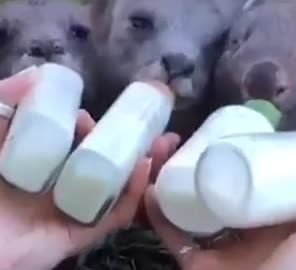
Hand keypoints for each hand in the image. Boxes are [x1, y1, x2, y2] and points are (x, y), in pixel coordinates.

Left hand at [0, 67, 180, 269]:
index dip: (105, 124)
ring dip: (143, 165)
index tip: (122, 110)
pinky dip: (132, 195)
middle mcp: (58, 182)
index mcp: (37, 159)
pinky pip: (111, 216)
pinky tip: (144, 169)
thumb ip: (5, 101)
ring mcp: (69, 208)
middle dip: (135, 144)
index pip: (79, 139)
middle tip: (158, 127)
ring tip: (165, 143)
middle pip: (105, 161)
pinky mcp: (77, 234)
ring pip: (115, 186)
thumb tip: (39, 74)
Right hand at [145, 142, 295, 269]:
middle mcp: (252, 233)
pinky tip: (151, 186)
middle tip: (189, 135)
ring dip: (178, 177)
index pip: (270, 181)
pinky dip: (160, 212)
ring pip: (196, 204)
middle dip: (205, 160)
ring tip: (166, 151)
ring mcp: (221, 247)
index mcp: (283, 226)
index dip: (256, 153)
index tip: (238, 127)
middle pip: (227, 188)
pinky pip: (174, 233)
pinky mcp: (194, 263)